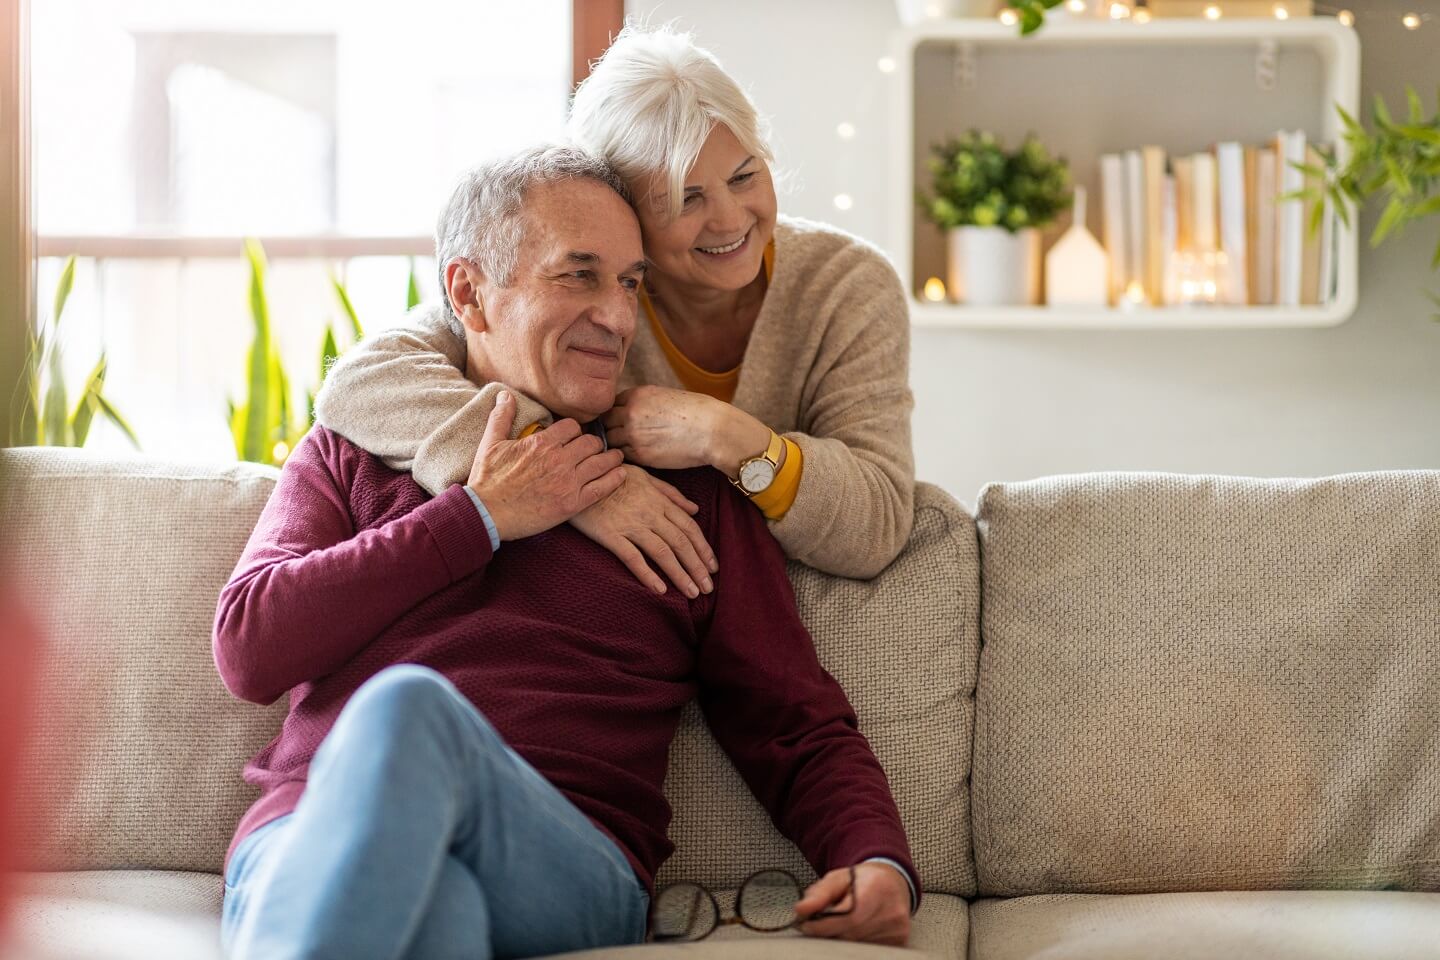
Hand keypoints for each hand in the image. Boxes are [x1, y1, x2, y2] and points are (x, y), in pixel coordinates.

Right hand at [467, 391, 625, 540]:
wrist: (486, 514)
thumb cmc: (487, 480)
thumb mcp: (490, 443)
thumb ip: (501, 417)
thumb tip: (504, 395)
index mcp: (541, 442)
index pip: (573, 426)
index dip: (576, 429)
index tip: (576, 435)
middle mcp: (559, 459)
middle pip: (591, 442)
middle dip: (594, 443)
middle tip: (597, 447)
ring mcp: (568, 482)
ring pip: (601, 462)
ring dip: (611, 458)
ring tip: (616, 457)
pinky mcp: (572, 503)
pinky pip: (602, 487)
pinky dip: (615, 479)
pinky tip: (620, 474)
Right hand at [569, 466, 718, 597]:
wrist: (578, 476)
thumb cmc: (612, 476)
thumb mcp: (644, 476)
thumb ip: (670, 493)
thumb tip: (695, 509)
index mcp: (659, 500)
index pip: (689, 528)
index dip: (703, 548)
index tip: (713, 566)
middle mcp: (650, 514)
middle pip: (681, 543)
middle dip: (697, 567)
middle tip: (708, 588)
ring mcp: (631, 525)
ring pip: (662, 553)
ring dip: (680, 574)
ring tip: (692, 592)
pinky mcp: (611, 535)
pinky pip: (633, 558)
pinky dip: (648, 575)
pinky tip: (660, 589)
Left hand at [602, 386, 727, 469]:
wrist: (712, 429)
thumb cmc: (695, 411)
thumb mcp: (664, 395)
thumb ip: (643, 402)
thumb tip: (630, 410)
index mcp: (637, 394)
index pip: (610, 404)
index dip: (613, 414)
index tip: (617, 421)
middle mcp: (630, 413)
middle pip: (605, 423)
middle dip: (609, 429)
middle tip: (617, 436)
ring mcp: (633, 435)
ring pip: (611, 441)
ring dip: (616, 445)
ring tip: (627, 447)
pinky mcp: (641, 455)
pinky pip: (623, 456)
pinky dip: (626, 456)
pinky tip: (636, 455)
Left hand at [794, 863, 910, 946]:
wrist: (892, 883)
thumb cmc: (862, 880)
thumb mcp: (838, 878)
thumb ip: (819, 894)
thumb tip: (801, 910)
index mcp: (877, 888)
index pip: (848, 916)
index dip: (823, 926)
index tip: (807, 926)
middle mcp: (892, 910)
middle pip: (851, 935)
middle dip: (830, 933)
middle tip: (817, 927)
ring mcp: (898, 928)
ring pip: (858, 947)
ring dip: (842, 940)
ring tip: (839, 925)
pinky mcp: (900, 941)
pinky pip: (869, 951)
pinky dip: (856, 945)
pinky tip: (855, 931)